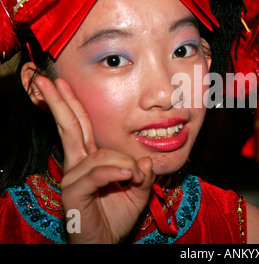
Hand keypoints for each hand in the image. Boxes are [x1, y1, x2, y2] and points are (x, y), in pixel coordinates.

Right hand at [34, 76, 154, 243]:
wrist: (107, 244)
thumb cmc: (117, 217)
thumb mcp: (138, 192)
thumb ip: (143, 175)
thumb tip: (145, 162)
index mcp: (91, 160)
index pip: (81, 126)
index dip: (72, 104)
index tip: (62, 84)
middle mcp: (79, 165)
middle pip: (70, 126)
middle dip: (59, 101)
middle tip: (46, 80)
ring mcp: (75, 178)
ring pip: (98, 153)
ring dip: (123, 162)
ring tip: (134, 177)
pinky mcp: (74, 193)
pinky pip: (96, 173)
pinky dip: (114, 171)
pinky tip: (127, 175)